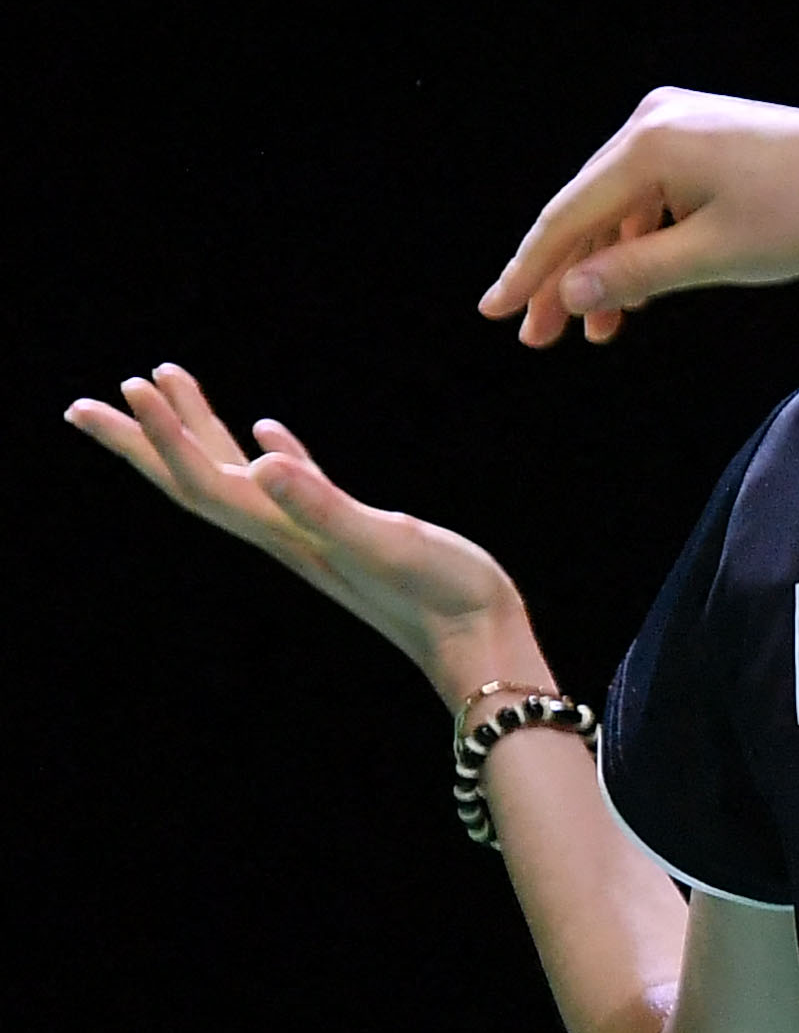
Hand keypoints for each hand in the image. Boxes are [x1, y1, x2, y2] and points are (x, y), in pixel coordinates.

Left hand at [69, 364, 541, 706]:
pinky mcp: (351, 536)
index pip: (203, 481)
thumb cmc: (444, 596)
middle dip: (139, 442)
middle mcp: (286, 536)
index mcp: (286, 534)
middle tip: (84, 403)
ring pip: (234, 479)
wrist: (482, 645)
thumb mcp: (387, 542)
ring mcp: (315, 538)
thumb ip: (324, 505)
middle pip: (194, 483)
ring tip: (164, 388)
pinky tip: (268, 434)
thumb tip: (261, 462)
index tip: (131, 387)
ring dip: (193, 436)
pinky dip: (269, 456)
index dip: (162, 436)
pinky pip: (291, 488)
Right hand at [482, 89, 798, 344]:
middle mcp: (655, 119)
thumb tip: (567, 294)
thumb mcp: (716, 256)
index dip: (529, 270)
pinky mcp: (702, 136)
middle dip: (565, 277)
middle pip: (588, 209)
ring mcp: (679, 123)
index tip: (496, 312)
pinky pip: (653, 194)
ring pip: (620, 206)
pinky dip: (643, 241)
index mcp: (651, 142)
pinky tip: (636, 292)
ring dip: (607, 266)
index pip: (569, 215)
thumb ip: (636, 273)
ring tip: (597, 331)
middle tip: (538, 337)